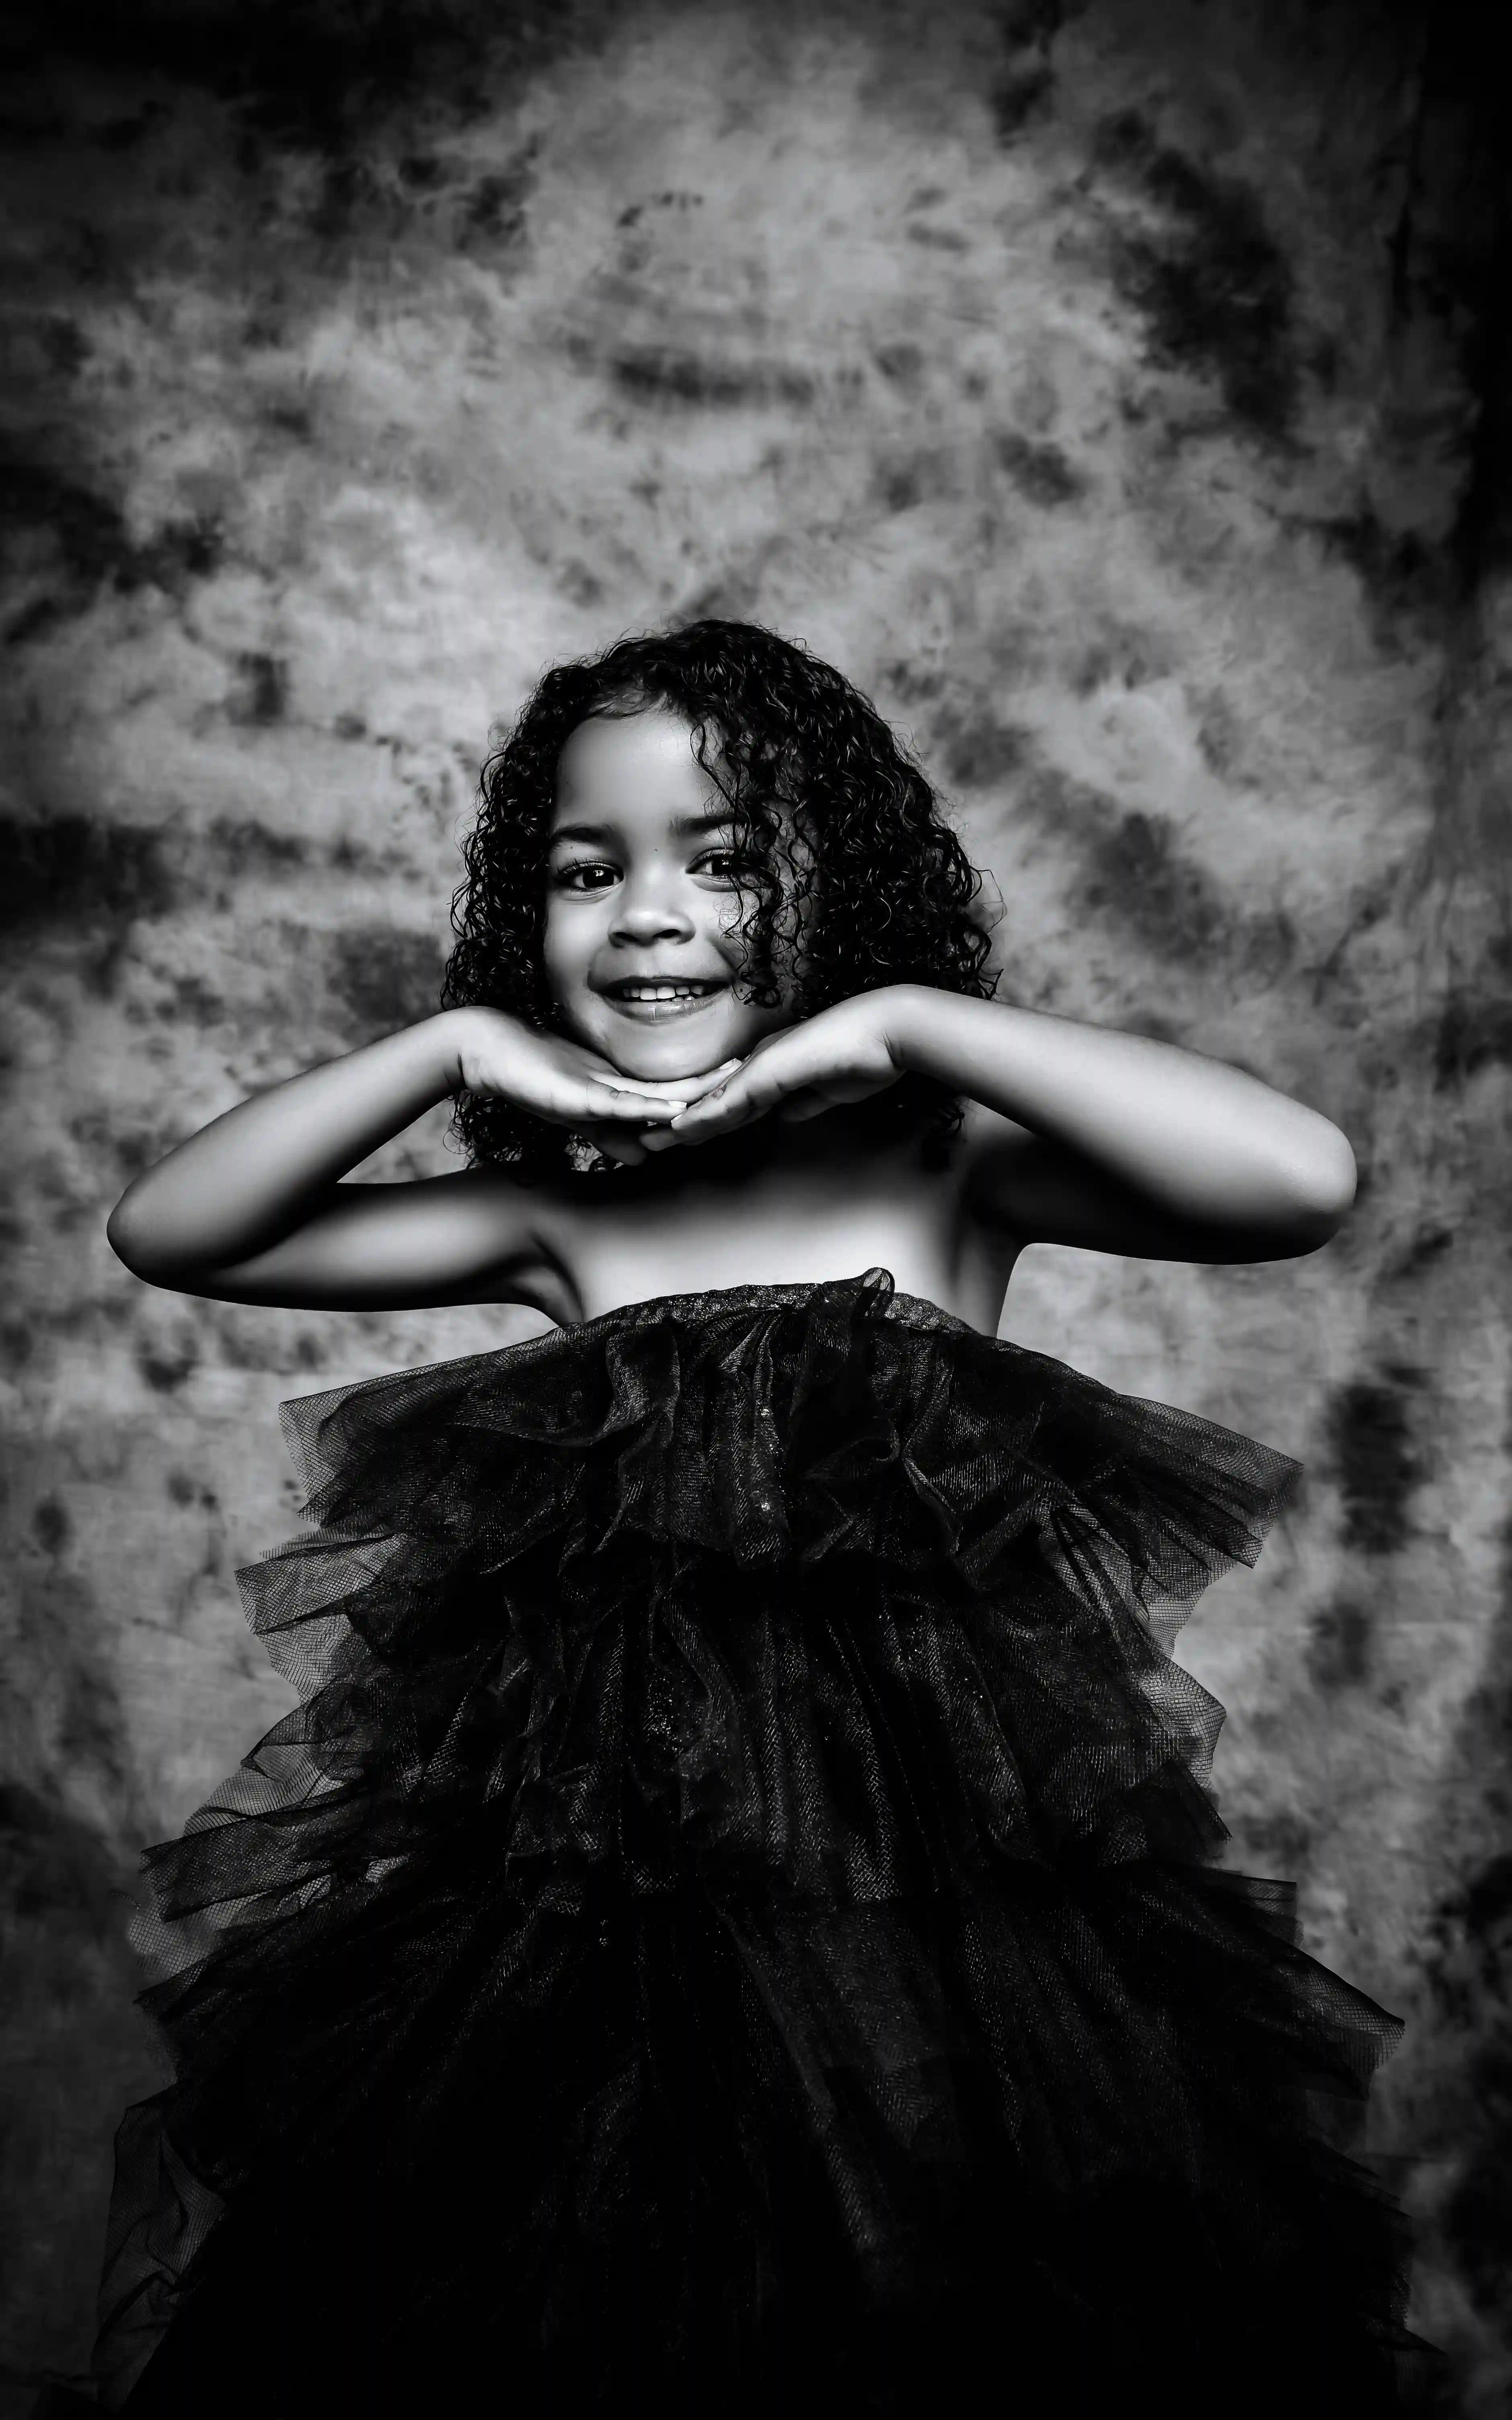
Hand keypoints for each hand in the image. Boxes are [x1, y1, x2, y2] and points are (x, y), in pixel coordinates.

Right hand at [449, 1008, 739, 1165]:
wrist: (487, 1050)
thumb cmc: (531, 1078)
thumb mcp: (579, 1115)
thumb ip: (610, 1134)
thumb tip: (644, 1158)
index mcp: (624, 1089)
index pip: (679, 1096)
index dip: (712, 1099)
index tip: (751, 1097)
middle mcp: (621, 1084)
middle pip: (683, 1090)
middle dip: (721, 1091)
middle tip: (764, 1080)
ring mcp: (603, 1086)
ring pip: (662, 1093)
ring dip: (699, 1092)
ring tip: (737, 1085)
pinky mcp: (581, 1093)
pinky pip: (624, 1103)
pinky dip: (651, 1108)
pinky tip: (677, 1110)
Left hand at [644, 992, 909, 1151]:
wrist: (887, 1033)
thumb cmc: (866, 1058)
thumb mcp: (827, 1092)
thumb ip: (801, 1103)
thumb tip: (782, 1116)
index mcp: (773, 1068)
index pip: (731, 1102)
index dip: (706, 1122)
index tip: (684, 1139)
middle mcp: (759, 1063)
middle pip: (711, 1100)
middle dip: (679, 1123)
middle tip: (646, 1140)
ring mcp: (761, 1064)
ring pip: (710, 1100)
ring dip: (679, 1124)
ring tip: (647, 1140)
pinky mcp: (769, 1069)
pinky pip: (729, 1099)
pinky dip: (703, 1116)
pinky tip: (680, 1129)